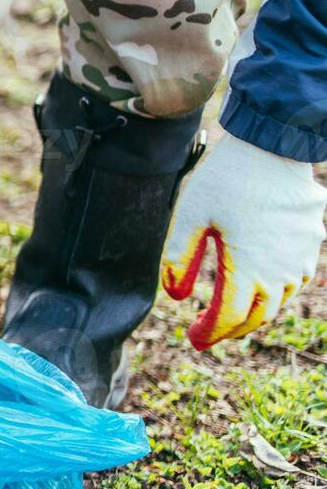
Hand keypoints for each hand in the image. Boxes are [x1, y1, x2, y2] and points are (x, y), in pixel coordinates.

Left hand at [161, 133, 324, 348]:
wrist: (272, 149)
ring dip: (253, 313)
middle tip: (206, 334)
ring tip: (228, 315)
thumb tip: (176, 297)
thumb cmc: (225, 180)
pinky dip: (274, 293)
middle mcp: (280, 270)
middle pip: (256, 318)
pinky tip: (256, 288)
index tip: (192, 339)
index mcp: (247, 267)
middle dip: (230, 330)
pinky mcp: (311, 244)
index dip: (209, 333)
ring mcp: (300, 258)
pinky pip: (295, 282)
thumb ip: (178, 259)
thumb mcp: (189, 217)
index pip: (229, 318)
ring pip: (278, 302)